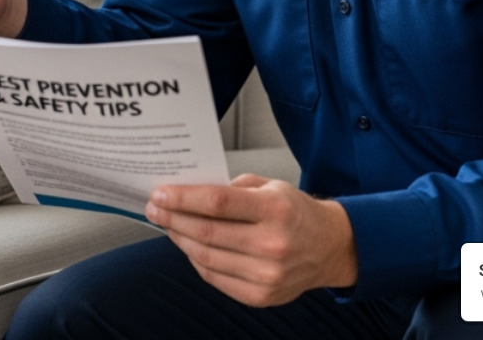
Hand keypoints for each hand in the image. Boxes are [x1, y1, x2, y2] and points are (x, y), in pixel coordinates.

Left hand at [144, 173, 357, 306]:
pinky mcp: (260, 296)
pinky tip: (188, 245)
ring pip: (206, 257)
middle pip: (206, 232)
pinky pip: (215, 277)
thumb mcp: (270, 186)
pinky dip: (196, 260)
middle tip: (154, 208)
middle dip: (172, 218)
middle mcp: (272, 244)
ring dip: (179, 239)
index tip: (160, 193)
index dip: (182, 198)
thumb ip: (231, 187)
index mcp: (275, 210)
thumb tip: (188, 190)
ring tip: (167, 225)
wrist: (329, 248)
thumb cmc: (295, 212)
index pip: (216, 202)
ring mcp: (266, 275)